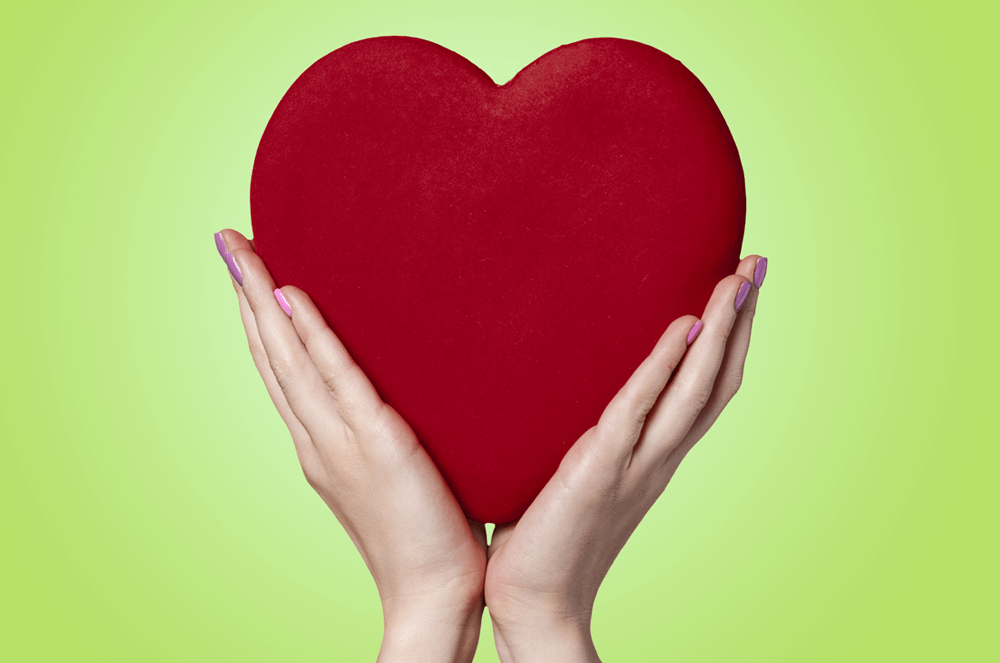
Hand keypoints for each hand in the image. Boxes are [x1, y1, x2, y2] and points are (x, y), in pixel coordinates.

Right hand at [215, 229, 487, 662]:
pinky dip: (309, 337)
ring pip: (289, 360)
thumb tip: (399, 391)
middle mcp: (317, 438)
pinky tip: (292, 297)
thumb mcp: (395, 469)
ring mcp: (339, 441)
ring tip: (240, 252)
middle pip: (272, 355)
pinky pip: (336, 379)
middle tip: (227, 241)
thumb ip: (383, 429)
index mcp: (321, 443)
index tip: (248, 272)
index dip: (261, 320)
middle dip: (246, 296)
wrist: (432, 592)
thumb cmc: (429, 531)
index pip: (283, 370)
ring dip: (262, 302)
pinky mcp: (375, 445)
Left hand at [483, 255, 765, 662]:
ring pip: (694, 391)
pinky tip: (682, 328)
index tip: (740, 289)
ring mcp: (635, 466)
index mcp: (653, 457)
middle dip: (741, 322)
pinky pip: (636, 412)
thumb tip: (570, 386)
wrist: (535, 602)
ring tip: (737, 280)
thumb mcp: (577, 471)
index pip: (705, 390)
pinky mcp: (598, 473)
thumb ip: (591, 435)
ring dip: (721, 333)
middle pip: (716, 381)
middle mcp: (657, 458)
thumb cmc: (547, 535)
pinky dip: (664, 368)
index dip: (730, 341)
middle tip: (757, 264)